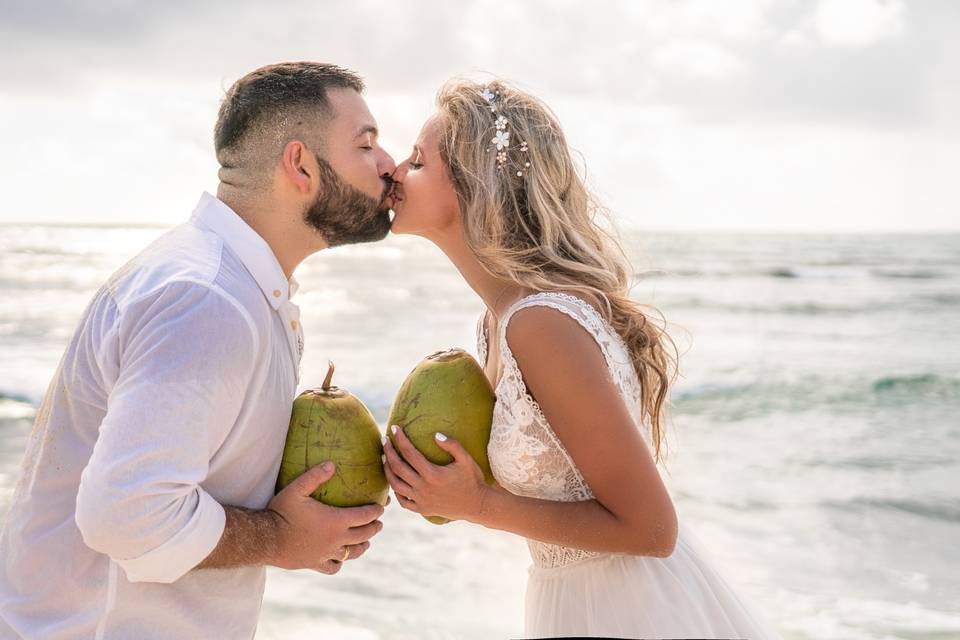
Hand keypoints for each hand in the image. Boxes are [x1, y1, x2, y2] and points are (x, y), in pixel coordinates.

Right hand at [266, 462, 385, 573]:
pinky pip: (333, 567)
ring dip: (363, 545)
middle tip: (379, 522)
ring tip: (366, 541)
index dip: (376, 511)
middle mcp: (336, 539)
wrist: (265, 539)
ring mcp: (326, 553)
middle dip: (374, 527)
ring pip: (353, 553)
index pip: (365, 516)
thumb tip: (331, 464)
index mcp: (336, 521)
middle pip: (364, 535)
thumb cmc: (281, 512)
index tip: (382, 506)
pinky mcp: (315, 563)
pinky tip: (339, 558)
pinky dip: (340, 563)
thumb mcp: (296, 489)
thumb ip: (314, 476)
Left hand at [383, 425, 487, 522]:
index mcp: (432, 474)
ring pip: (396, 484)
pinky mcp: (423, 509)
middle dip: (388, 451)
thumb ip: (452, 445)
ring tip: (384, 459)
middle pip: (398, 467)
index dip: (400, 439)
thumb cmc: (473, 479)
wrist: (478, 505)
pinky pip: (403, 501)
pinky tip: (395, 481)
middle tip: (385, 440)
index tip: (394, 428)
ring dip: (387, 470)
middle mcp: (423, 488)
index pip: (409, 453)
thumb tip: (435, 434)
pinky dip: (396, 491)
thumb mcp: (466, 459)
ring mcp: (421, 500)